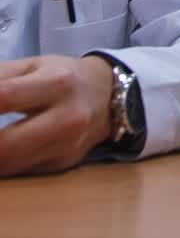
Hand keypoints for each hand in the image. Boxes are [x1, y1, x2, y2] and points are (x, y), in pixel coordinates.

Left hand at [0, 55, 113, 175]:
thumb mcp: (33, 66)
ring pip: (8, 166)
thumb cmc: (63, 76)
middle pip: (4, 146)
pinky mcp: (62, 165)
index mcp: (57, 83)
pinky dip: (0, 165)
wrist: (110, 96)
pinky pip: (19, 171)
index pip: (3, 98)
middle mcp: (66, 117)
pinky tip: (0, 151)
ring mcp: (66, 146)